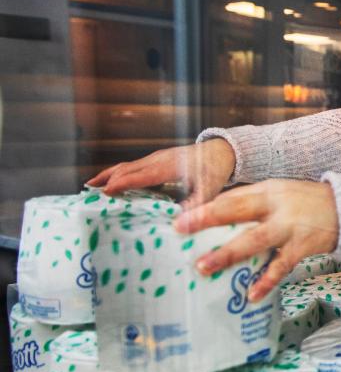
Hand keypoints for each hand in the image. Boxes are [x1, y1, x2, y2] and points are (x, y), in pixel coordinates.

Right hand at [87, 139, 236, 207]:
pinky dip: (118, 173)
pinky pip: (133, 165)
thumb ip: (195, 205)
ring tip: (90, 186)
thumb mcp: (209, 191)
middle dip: (107, 180)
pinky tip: (109, 181)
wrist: (221, 151)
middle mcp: (158, 160)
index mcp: (168, 167)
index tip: (105, 193)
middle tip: (88, 194)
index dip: (121, 183)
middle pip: (126, 169)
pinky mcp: (156, 158)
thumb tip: (180, 220)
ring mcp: (155, 157)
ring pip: (127, 165)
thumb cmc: (215, 171)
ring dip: (108, 175)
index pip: (139, 176)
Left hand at [175, 179, 339, 300]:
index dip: (204, 206)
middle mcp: (276, 205)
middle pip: (237, 209)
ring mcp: (290, 226)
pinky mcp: (303, 245)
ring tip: (204, 267)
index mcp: (267, 190)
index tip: (179, 217)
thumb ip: (251, 203)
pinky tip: (251, 295)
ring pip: (254, 240)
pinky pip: (281, 266)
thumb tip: (214, 217)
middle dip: (207, 220)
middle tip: (180, 230)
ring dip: (228, 254)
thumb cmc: (306, 203)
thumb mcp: (279, 194)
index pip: (230, 196)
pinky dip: (266, 281)